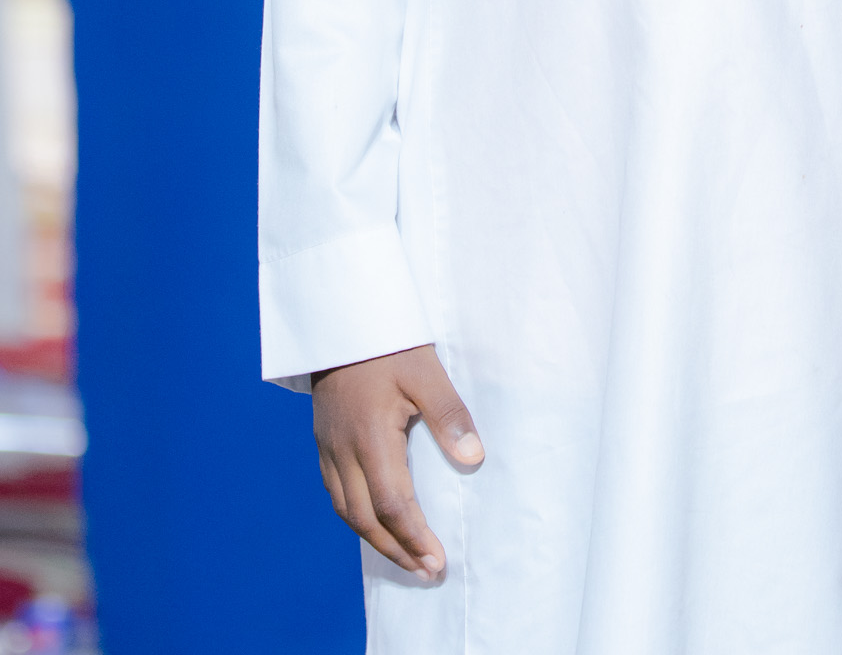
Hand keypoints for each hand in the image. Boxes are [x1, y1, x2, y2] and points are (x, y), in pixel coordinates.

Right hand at [312, 344, 483, 579]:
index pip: (393, 504)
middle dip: (396, 550)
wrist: (340, 316)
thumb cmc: (388, 343)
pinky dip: (356, 515)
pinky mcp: (322, 439)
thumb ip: (448, 415)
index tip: (437, 561)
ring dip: (374, 539)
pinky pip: (335, 491)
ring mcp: (328, 446)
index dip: (414, 537)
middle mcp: (343, 449)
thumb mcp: (426, 370)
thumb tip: (473, 459)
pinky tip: (374, 520)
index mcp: (370, 437)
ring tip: (404, 557)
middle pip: (365, 518)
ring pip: (346, 509)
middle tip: (425, 572)